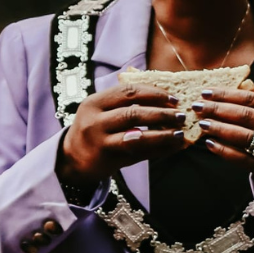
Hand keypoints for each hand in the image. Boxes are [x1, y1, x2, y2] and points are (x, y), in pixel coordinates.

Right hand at [59, 84, 185, 184]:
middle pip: (134, 114)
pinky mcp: (108, 161)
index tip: (174, 98)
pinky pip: (139, 154)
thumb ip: (127, 101)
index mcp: (95, 102)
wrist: (71, 159)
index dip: (154, 93)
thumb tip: (167, 96)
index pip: (128, 92)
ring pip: (138, 137)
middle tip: (181, 115)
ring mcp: (100, 143)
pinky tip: (173, 147)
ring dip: (163, 135)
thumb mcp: (101, 110)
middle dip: (162, 114)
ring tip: (179, 133)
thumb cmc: (95, 128)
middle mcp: (94, 122)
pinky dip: (159, 150)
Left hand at [193, 87, 253, 202]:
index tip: (206, 92)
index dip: (227, 94)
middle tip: (199, 106)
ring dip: (219, 128)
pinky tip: (210, 143)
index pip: (252, 99)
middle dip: (219, 109)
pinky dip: (223, 150)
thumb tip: (222, 95)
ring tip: (202, 124)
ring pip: (243, 136)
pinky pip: (241, 158)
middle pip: (246, 115)